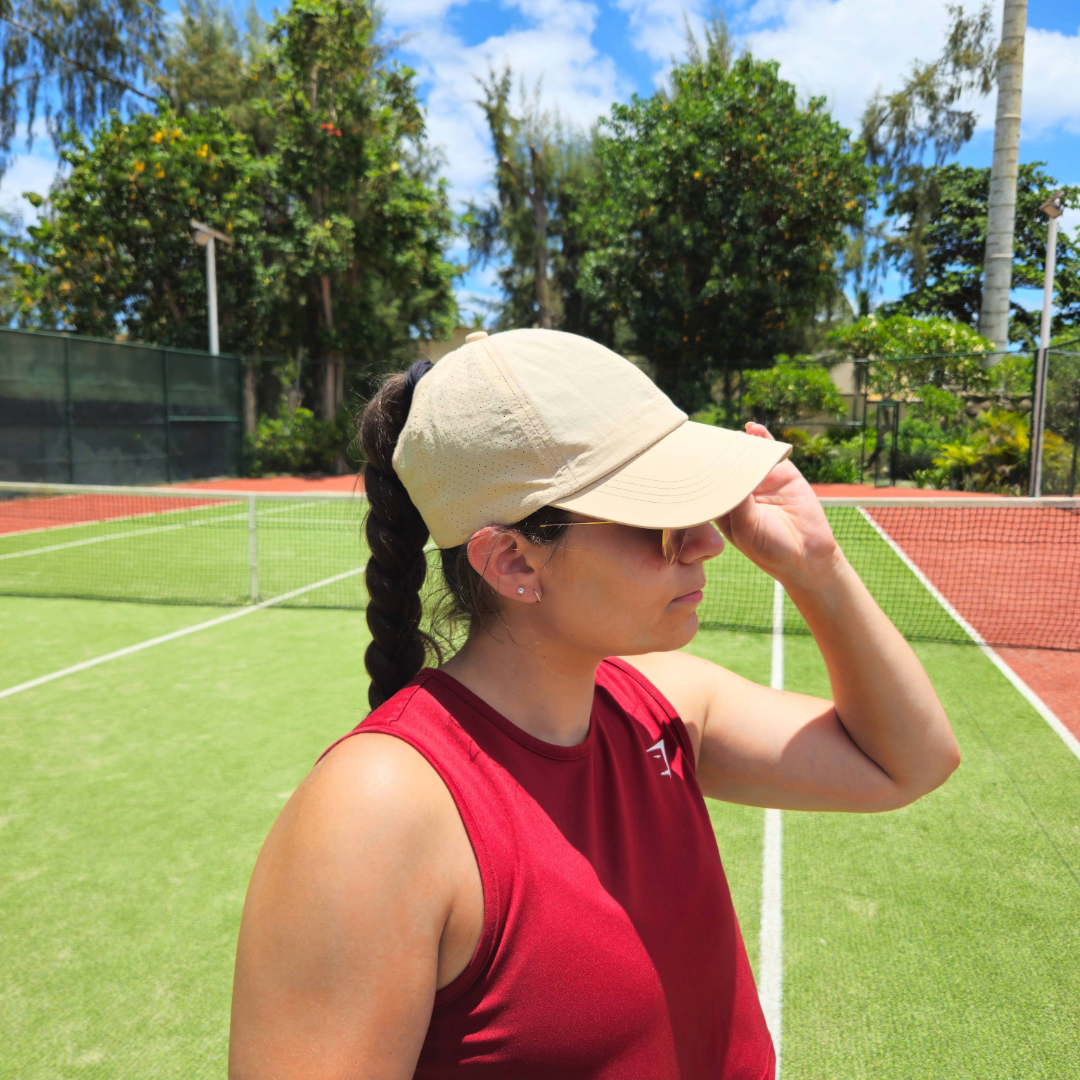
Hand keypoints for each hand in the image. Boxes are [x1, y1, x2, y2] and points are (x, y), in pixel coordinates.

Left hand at [714, 423, 838, 587]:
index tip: (688, 454)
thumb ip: (737, 501)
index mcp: (722, 505)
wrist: (806, 554)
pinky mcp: (782, 471)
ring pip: (745, 454)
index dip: (699, 469)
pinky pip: (769, 451)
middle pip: (724, 464)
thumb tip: (728, 472)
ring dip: (736, 442)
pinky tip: (753, 429)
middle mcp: (738, 489)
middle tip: (705, 438)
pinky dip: (761, 437)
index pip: (706, 481)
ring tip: (729, 434)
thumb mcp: (745, 527)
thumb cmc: (768, 548)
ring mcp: (760, 478)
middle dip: (716, 451)